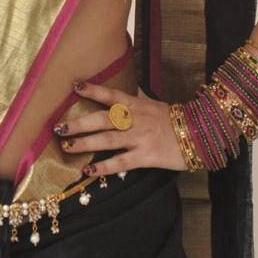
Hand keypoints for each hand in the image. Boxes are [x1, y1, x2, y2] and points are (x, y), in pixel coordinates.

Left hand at [54, 81, 187, 175]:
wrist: (199, 134)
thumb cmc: (173, 119)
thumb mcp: (153, 104)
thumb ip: (134, 100)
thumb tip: (117, 95)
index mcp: (136, 105)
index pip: (111, 95)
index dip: (93, 90)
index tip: (75, 86)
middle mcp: (135, 120)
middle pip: (102, 119)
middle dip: (79, 123)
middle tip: (58, 127)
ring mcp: (139, 138)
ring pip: (107, 140)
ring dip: (85, 143)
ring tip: (66, 146)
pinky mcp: (145, 157)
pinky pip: (121, 162)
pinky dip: (104, 167)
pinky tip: (88, 171)